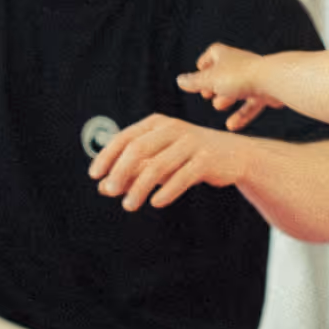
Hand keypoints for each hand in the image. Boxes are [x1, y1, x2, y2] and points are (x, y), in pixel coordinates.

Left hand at [89, 114, 249, 210]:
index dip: (107, 156)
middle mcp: (173, 129)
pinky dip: (167, 191)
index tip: (95, 175)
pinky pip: (182, 177)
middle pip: (138, 149)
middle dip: (120, 171)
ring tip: (129, 205)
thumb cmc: (190, 157)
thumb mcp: (159, 161)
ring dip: (140, 187)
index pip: (125, 137)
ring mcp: (191, 143)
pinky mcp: (206, 159)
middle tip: (109, 191)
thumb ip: (132, 172)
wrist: (233, 156)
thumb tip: (103, 187)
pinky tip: (155, 202)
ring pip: (158, 165)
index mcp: (157, 124)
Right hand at [176, 42, 280, 130]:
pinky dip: (241, 115)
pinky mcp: (265, 92)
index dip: (205, 62)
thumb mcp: (210, 80)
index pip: (213, 54)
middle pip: (224, 73)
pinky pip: (250, 105)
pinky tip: (232, 126)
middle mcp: (240, 64)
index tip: (199, 70)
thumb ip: (195, 82)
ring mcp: (254, 78)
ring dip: (226, 98)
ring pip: (237, 89)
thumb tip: (180, 80)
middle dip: (214, 85)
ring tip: (220, 106)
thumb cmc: (241, 77)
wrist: (273, 81)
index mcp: (225, 56)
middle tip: (207, 94)